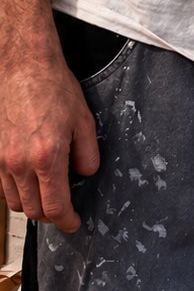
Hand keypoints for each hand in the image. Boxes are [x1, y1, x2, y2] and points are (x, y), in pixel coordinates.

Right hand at [0, 57, 98, 230]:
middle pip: (33, 210)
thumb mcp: (84, 119)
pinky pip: (2, 186)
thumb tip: (85, 174)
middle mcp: (20, 163)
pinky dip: (16, 190)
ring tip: (47, 192)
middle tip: (64, 207)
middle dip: (51, 214)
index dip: (66, 220)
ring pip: (15, 202)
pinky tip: (29, 179)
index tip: (73, 223)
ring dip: (32, 203)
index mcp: (47, 157)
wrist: (23, 67)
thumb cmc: (53, 88)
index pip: (55, 206)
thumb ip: (88, 153)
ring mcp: (1, 160)